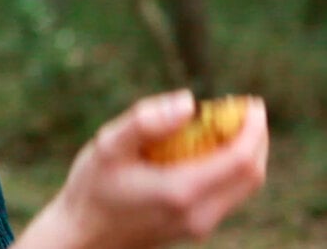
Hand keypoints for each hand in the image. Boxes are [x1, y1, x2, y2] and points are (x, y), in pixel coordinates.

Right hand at [14, 89, 268, 248]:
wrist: (82, 237)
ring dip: (244, 153)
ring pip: (243, 187)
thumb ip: (146, 122)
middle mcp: (198, 214)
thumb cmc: (91, 189)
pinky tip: (206, 149)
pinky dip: (229, 168)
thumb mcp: (108, 146)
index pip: (240, 160)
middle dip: (255, 138)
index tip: (250, 102)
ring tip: (225, 124)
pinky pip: (227, 195)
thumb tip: (188, 102)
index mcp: (181, 190)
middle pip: (251, 175)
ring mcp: (199, 226)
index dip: (253, 129)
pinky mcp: (194, 228)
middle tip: (242, 109)